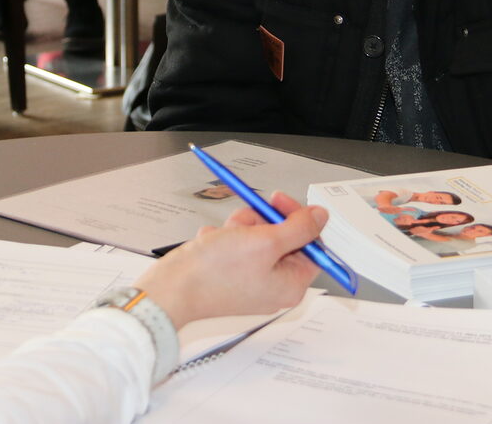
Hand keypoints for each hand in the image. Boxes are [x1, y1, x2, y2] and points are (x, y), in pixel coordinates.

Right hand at [133, 191, 327, 328]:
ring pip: (256, 237)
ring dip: (240, 228)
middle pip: (281, 238)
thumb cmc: (214, 274)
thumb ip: (299, 227)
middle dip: (259, 223)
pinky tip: (212, 244)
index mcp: (291, 285)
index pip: (311, 244)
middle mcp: (273, 285)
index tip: (280, 202)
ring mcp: (251, 280)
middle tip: (245, 223)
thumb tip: (321, 217)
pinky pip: (236, 245)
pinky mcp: (230, 274)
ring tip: (223, 236)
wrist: (171, 288)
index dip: (297, 219)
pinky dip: (224, 238)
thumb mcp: (265, 242)